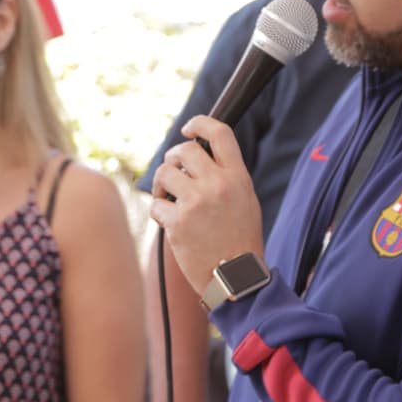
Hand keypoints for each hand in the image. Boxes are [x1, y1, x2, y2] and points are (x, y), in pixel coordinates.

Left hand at [149, 116, 263, 293]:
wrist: (236, 277)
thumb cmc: (240, 240)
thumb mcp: (245, 200)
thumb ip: (226, 176)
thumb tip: (198, 158)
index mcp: (238, 177)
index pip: (219, 133)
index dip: (199, 123)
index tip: (188, 129)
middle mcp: (217, 184)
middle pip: (185, 150)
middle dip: (173, 158)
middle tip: (173, 173)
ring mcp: (196, 202)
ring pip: (165, 173)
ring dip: (161, 184)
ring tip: (167, 198)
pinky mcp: (178, 222)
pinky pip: (157, 205)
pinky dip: (159, 213)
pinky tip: (170, 222)